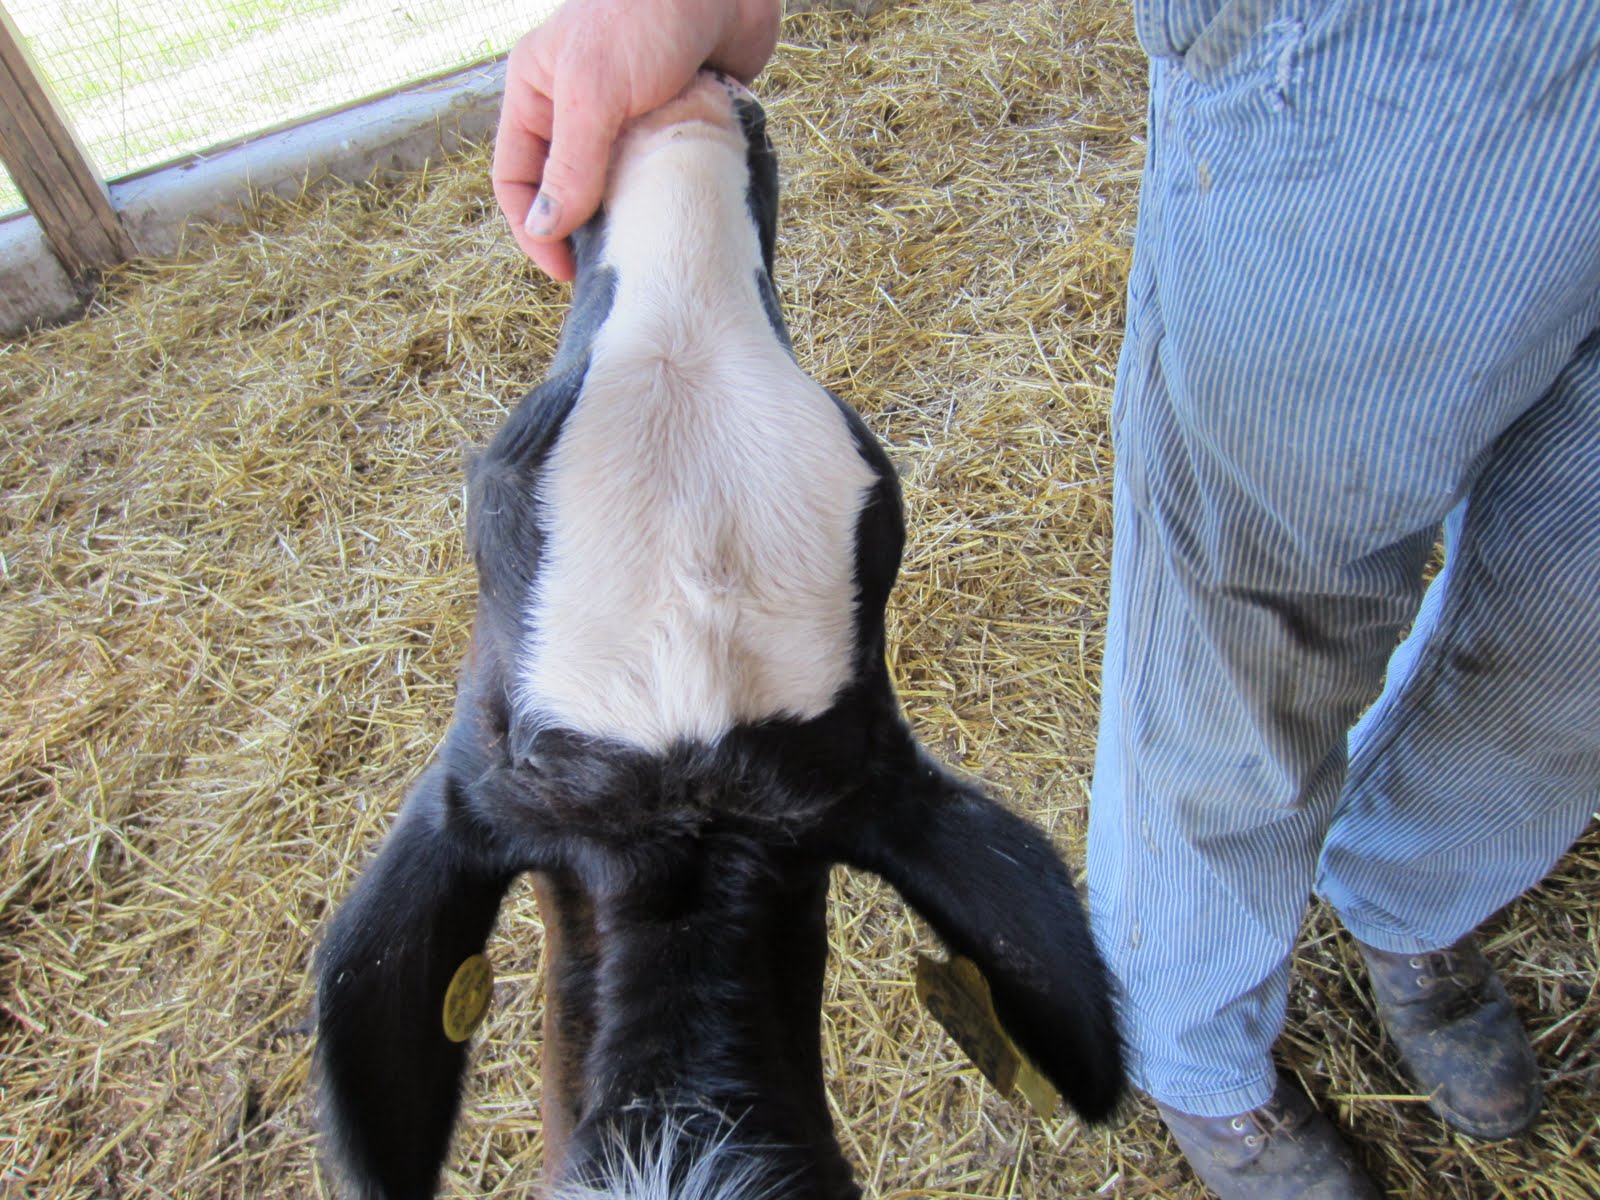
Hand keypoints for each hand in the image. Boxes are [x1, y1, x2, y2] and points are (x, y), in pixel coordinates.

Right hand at [493, 0, 781, 280]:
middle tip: (611, 274)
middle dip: (583, 232)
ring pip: (620, 187)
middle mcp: (579, 107)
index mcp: (538, 92)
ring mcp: (630, 116)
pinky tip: (684, 222)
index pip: (516, 177)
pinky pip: (665, 173)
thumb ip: (571, 164)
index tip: (568, 273)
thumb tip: (547, 228)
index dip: (534, 229)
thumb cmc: (646, 13)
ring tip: (649, 255)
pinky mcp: (677, 120)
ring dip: (631, 218)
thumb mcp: (594, 93)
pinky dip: (671, 197)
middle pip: (567, 189)